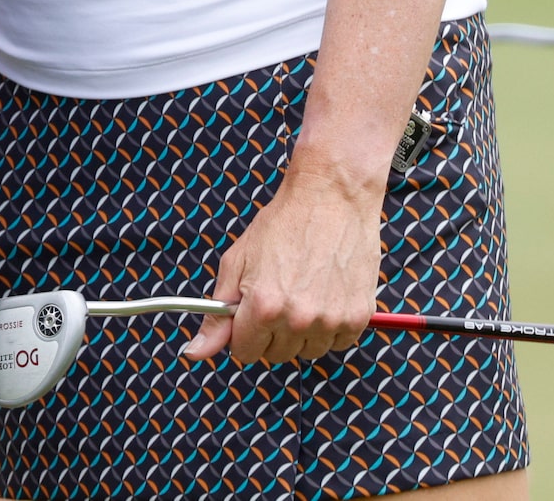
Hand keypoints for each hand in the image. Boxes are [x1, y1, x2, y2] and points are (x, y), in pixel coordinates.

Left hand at [181, 168, 380, 364]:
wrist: (331, 197)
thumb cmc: (283, 223)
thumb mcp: (238, 261)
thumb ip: (217, 313)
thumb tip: (196, 352)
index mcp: (264, 307)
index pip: (244, 351)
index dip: (242, 331)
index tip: (249, 313)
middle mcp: (298, 320)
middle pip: (275, 354)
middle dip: (270, 330)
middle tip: (277, 292)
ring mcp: (331, 321)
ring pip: (306, 351)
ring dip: (301, 331)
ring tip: (303, 290)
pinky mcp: (357, 318)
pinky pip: (336, 343)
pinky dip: (328, 326)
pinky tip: (324, 293)